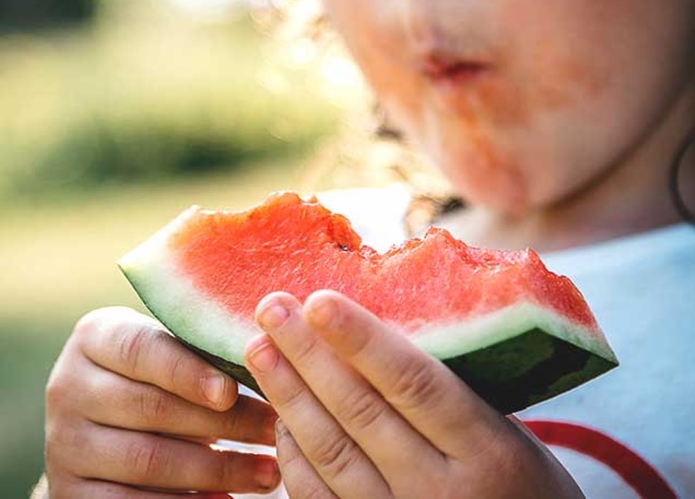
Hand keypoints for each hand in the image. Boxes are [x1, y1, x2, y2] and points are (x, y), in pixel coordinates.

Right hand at [44, 306, 280, 496]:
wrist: (104, 426)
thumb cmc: (159, 375)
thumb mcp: (169, 351)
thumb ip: (202, 349)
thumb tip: (270, 357)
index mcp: (95, 337)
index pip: (140, 349)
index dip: (186, 372)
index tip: (230, 392)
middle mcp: (69, 386)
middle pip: (151, 407)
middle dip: (222, 424)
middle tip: (272, 431)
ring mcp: (64, 443)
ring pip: (147, 460)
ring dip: (217, 470)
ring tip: (267, 472)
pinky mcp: (70, 491)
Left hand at [244, 291, 583, 498]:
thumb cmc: (521, 483)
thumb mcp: (507, 432)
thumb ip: (447, 391)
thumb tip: (371, 330)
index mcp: (485, 449)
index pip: (413, 382)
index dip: (361, 340)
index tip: (318, 299)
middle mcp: (439, 490)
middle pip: (359, 411)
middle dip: (307, 355)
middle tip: (271, 308)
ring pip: (330, 451)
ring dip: (288, 396)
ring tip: (259, 349)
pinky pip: (318, 496)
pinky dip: (293, 453)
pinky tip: (278, 414)